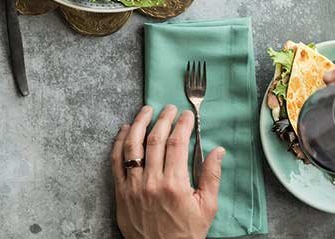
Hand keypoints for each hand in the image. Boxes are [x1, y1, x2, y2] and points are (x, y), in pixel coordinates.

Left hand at [112, 105, 223, 238]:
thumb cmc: (186, 233)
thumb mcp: (207, 208)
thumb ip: (212, 177)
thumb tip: (219, 151)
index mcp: (174, 184)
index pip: (177, 144)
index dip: (182, 125)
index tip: (187, 115)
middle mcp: (151, 182)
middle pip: (155, 140)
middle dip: (163, 119)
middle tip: (169, 108)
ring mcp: (132, 186)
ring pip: (132, 146)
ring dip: (139, 124)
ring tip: (146, 110)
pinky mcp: (120, 192)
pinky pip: (116, 161)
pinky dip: (119, 143)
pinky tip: (125, 130)